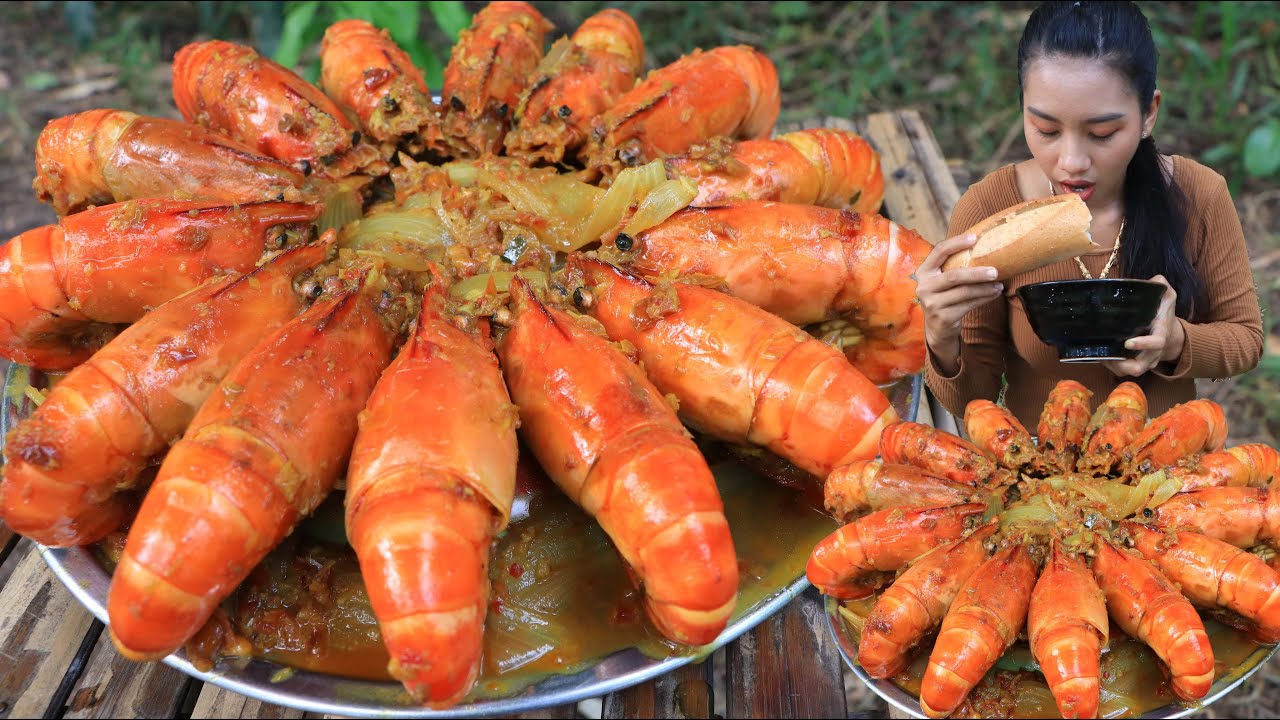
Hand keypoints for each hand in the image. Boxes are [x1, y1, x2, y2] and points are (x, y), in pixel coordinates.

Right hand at [914, 233, 1004, 370]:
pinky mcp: (943, 317)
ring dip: (985, 288)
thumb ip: (953, 265)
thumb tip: (985, 246)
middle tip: (996, 271)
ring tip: (999, 284)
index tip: (975, 237)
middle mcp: (924, 287)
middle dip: (977, 273)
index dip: (956, 243)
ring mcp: (932, 303)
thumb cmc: (945, 296)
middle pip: (954, 276)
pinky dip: (984, 298)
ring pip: (964, 292)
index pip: (939, 251)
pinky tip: (993, 294)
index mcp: (924, 271)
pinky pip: (968, 305)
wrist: (937, 327)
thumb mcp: (942, 280)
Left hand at [1103, 275, 1184, 376]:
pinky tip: (1100, 354)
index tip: (1128, 342)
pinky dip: (1111, 366)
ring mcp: (1144, 360)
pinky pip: (1122, 371)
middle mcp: (1153, 352)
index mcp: (1161, 335)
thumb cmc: (1164, 314)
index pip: (1156, 343)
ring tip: (1100, 355)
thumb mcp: (1167, 298)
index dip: (1143, 345)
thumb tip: (1155, 280)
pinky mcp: (1134, 363)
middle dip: (1123, 364)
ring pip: (1128, 371)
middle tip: (1107, 355)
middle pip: (1139, 366)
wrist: (1170, 333)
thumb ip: (1162, 287)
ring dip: (1113, 366)